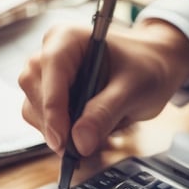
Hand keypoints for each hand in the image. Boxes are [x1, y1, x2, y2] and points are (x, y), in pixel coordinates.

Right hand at [18, 19, 188, 156]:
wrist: (155, 66)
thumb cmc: (146, 66)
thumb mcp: (133, 89)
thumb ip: (105, 113)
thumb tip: (80, 142)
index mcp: (67, 39)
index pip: (49, 74)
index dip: (54, 111)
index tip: (63, 141)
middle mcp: (50, 53)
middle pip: (35, 94)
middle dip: (54, 125)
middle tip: (78, 149)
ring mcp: (46, 75)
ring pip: (33, 110)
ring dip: (56, 132)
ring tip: (88, 142)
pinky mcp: (49, 94)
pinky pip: (42, 119)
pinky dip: (59, 134)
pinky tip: (83, 137)